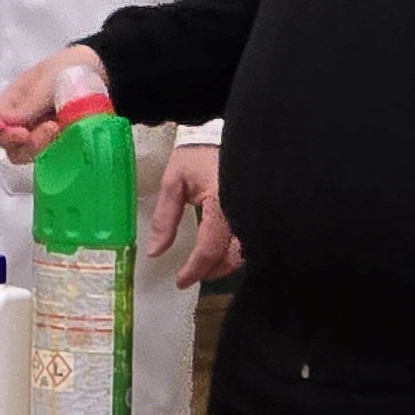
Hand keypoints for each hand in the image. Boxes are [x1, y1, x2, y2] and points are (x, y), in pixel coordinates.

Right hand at [0, 44, 105, 163]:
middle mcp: (19, 121)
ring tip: (60, 126)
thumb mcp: (46, 81)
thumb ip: (28, 104)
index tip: (23, 133)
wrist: (94, 69)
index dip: (0, 134)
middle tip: (52, 128)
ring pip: (27, 153)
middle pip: (8, 146)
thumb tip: (4, 123)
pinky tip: (68, 134)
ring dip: (42, 146)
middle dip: (27, 144)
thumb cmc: (64, 68)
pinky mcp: (54, 141)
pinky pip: (47, 154)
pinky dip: (55, 149)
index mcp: (10, 103)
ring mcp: (36, 133)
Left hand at [145, 144, 242, 286]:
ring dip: (226, 263)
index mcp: (221, 202)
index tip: (181, 281)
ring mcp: (254, 210)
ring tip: (205, 266)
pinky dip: (236, 251)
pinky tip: (222, 252)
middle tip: (193, 275)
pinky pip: (253, 239)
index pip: (209, 247)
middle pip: (233, 255)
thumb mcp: (173, 181)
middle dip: (213, 270)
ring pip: (246, 251)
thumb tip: (155, 252)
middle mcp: (243, 210)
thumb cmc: (196, 155)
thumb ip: (164, 218)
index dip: (195, 269)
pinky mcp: (259, 209)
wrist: (220, 133)